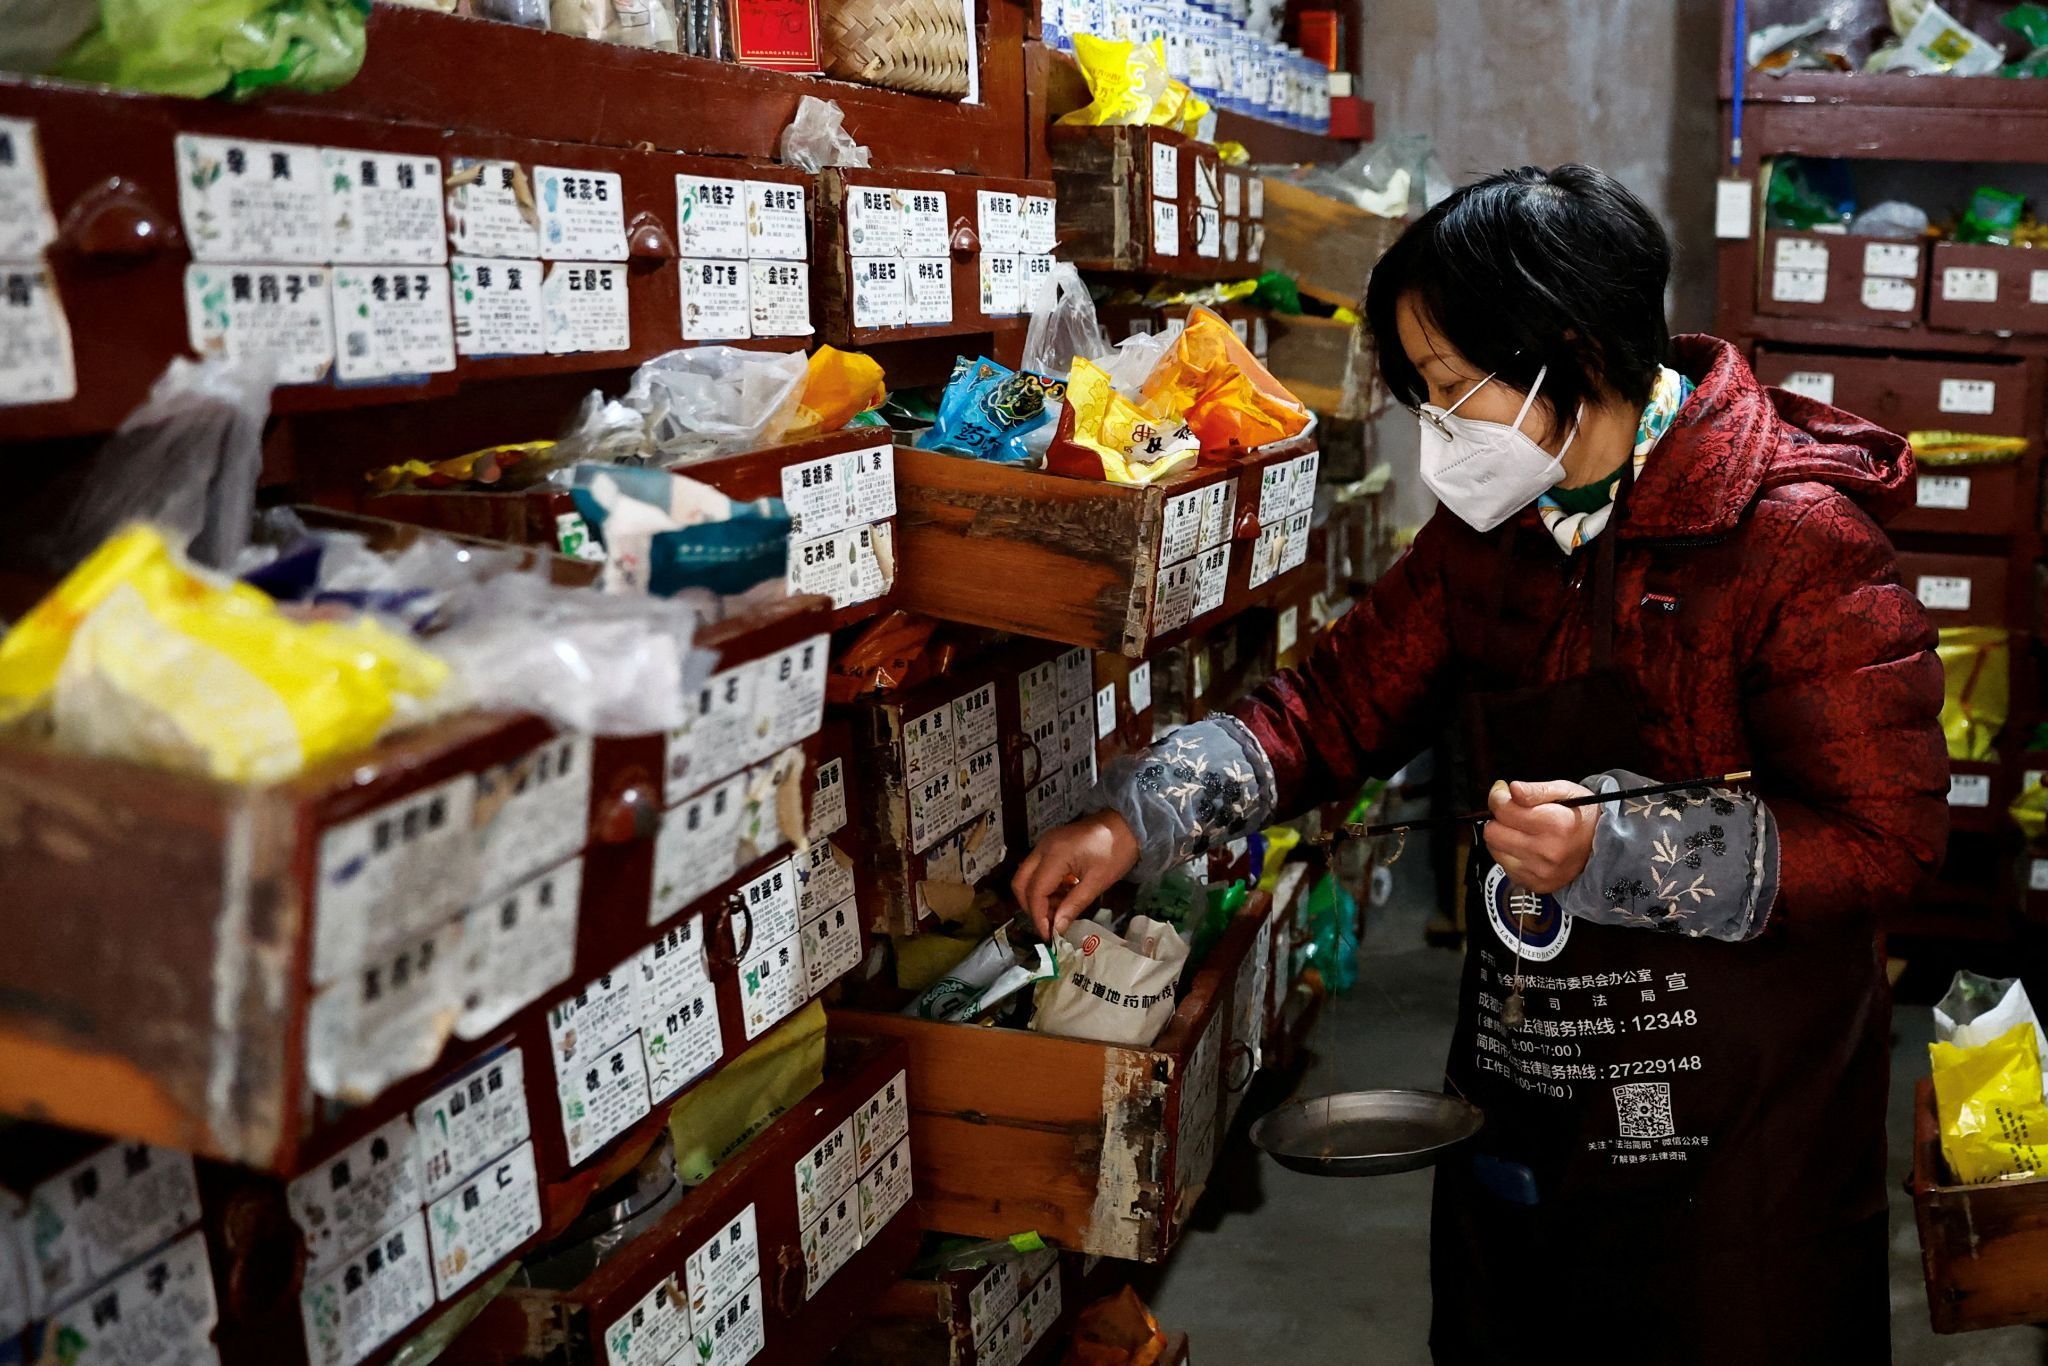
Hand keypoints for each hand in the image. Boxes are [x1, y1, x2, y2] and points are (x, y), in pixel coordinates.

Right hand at [1011, 809, 1140, 938]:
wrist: (1126, 823)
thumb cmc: (1116, 851)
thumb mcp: (1098, 882)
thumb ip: (1074, 905)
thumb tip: (1057, 928)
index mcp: (1055, 855)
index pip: (1035, 891)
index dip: (1038, 916)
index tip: (1049, 936)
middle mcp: (1043, 848)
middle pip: (1021, 883)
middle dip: (1031, 907)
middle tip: (1049, 924)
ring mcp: (1045, 845)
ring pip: (1027, 877)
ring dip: (1039, 898)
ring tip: (1061, 911)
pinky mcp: (1051, 846)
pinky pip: (1038, 871)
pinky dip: (1046, 888)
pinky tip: (1064, 896)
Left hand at [1483, 779, 1597, 894]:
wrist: (1602, 848)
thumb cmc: (1582, 815)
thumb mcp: (1566, 791)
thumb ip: (1536, 790)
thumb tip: (1510, 789)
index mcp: (1555, 824)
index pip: (1503, 810)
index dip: (1498, 796)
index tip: (1503, 792)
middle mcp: (1546, 852)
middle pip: (1492, 833)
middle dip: (1498, 818)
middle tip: (1512, 813)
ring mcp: (1540, 872)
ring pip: (1494, 850)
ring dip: (1502, 837)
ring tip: (1521, 831)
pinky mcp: (1535, 884)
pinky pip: (1504, 867)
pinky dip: (1509, 854)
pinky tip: (1525, 847)